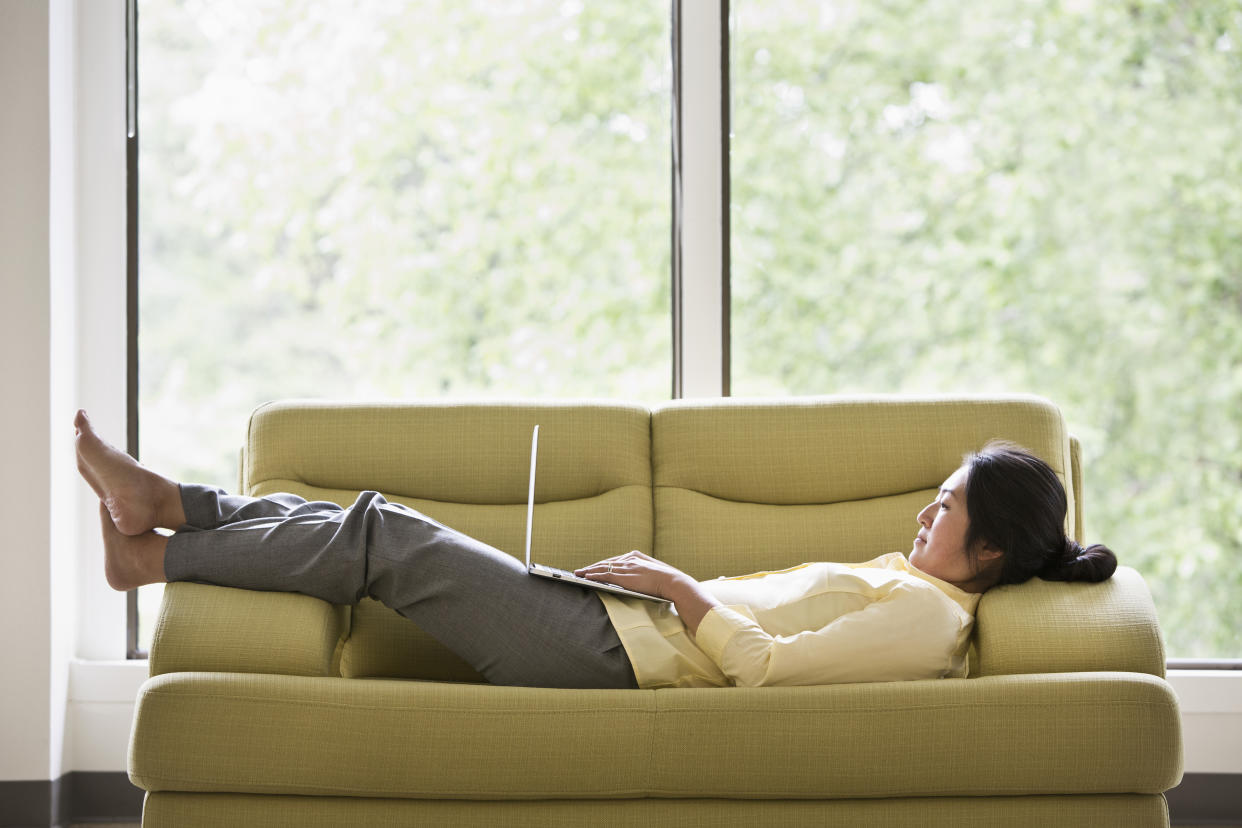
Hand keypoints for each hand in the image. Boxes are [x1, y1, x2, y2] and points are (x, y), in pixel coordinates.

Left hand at [574, 550, 690, 600]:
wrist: (673, 582)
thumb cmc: (667, 580)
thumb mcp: (653, 571)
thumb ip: (643, 571)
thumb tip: (639, 577)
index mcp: (636, 556)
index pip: (615, 560)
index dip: (602, 564)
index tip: (594, 567)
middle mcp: (629, 559)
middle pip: (606, 562)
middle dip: (592, 567)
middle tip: (580, 570)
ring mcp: (626, 567)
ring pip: (602, 568)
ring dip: (589, 571)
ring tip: (579, 573)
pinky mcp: (624, 577)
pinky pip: (605, 575)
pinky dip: (594, 575)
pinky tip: (586, 577)